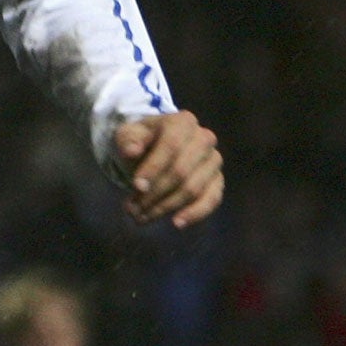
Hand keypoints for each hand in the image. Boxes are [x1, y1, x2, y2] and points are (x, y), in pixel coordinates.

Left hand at [113, 110, 221, 228]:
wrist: (154, 147)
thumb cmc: (140, 141)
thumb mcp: (127, 135)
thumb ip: (128, 141)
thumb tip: (131, 151)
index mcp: (183, 121)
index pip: (171, 145)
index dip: (154, 168)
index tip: (136, 187)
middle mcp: (204, 138)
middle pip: (181, 171)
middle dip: (154, 193)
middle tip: (131, 209)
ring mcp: (214, 160)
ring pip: (193, 189)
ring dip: (165, 207)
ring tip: (140, 218)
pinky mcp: (217, 180)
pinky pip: (212, 199)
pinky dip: (195, 214)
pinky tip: (176, 223)